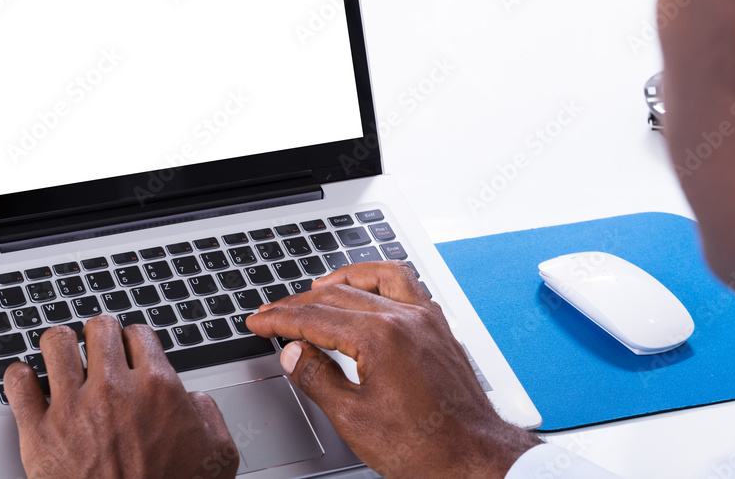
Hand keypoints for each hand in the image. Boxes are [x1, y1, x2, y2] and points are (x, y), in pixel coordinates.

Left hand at [4, 316, 238, 478]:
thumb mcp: (217, 454)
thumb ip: (208, 414)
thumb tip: (194, 401)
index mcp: (157, 387)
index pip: (138, 333)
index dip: (134, 340)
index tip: (129, 350)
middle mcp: (114, 389)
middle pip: (99, 328)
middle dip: (99, 335)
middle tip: (98, 348)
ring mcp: (72, 409)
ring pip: (56, 343)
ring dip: (60, 346)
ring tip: (62, 356)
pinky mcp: (38, 434)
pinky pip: (17, 383)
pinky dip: (19, 377)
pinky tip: (28, 382)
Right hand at [246, 261, 540, 478]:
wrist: (475, 459)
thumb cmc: (424, 447)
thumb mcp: (353, 420)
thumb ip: (317, 378)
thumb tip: (293, 353)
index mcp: (381, 337)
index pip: (315, 318)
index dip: (280, 320)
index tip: (259, 321)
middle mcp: (406, 318)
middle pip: (339, 294)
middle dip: (299, 302)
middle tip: (274, 312)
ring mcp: (427, 319)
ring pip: (378, 276)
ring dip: (343, 278)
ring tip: (319, 287)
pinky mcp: (440, 328)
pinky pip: (408, 285)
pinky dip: (380, 281)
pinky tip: (370, 292)